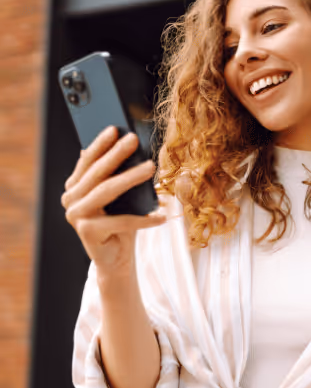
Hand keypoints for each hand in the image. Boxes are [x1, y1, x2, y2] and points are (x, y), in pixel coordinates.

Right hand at [61, 126, 166, 275]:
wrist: (116, 259)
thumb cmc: (121, 224)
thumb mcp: (121, 198)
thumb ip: (118, 177)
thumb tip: (130, 150)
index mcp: (75, 187)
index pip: (88, 161)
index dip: (101, 143)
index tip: (116, 128)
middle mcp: (70, 200)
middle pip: (97, 173)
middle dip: (117, 154)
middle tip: (134, 139)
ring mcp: (76, 216)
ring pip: (107, 191)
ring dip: (131, 178)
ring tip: (152, 168)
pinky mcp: (87, 232)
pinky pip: (122, 221)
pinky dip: (145, 219)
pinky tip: (162, 215)